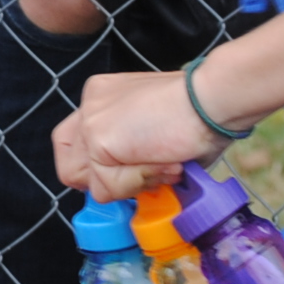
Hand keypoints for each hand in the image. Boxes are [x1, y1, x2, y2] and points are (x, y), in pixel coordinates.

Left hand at [53, 70, 228, 199]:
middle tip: (150, 170)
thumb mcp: (155, 131)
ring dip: (132, 183)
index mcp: (103, 96)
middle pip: (72, 167)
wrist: (212, 99)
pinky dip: (138, 183)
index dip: (98, 169)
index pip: (75, 145)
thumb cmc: (202, 117)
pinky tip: (163, 161)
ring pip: (94, 182)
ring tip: (164, 161)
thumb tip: (130, 184)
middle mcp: (90, 104)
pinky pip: (107, 187)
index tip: (129, 173)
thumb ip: (132, 152)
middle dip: (110, 182)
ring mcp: (90, 120)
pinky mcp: (97, 138)